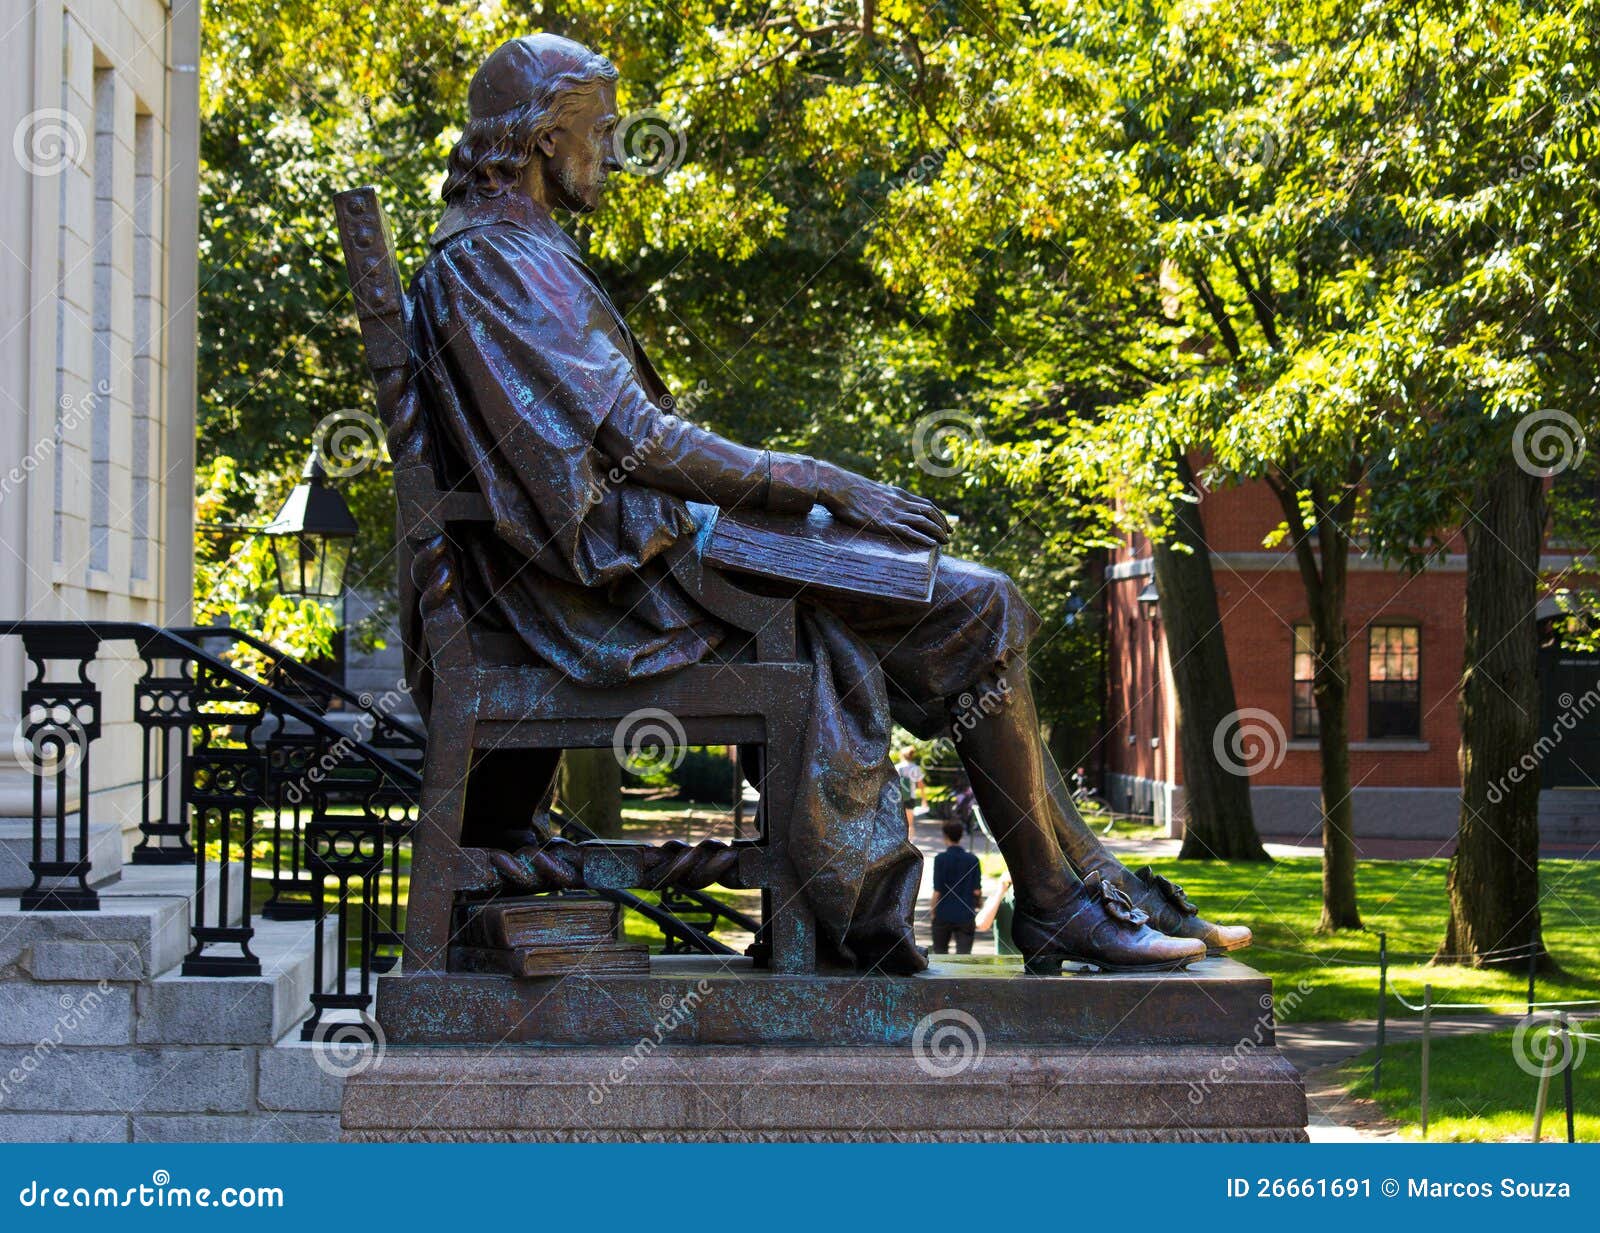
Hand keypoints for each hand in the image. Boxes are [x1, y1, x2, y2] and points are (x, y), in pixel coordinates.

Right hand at [819, 465, 949, 545]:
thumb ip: (882, 499)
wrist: (840, 486)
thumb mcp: (872, 491)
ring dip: (938, 532)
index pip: (925, 504)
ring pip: (924, 522)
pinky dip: (923, 538)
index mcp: (898, 494)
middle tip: (949, 535)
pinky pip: (909, 531)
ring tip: (945, 542)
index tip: (945, 524)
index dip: (938, 515)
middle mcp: (900, 502)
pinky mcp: (885, 523)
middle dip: (943, 524)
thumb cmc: (850, 490)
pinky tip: (931, 545)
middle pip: (930, 512)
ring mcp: (894, 512)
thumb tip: (881, 506)